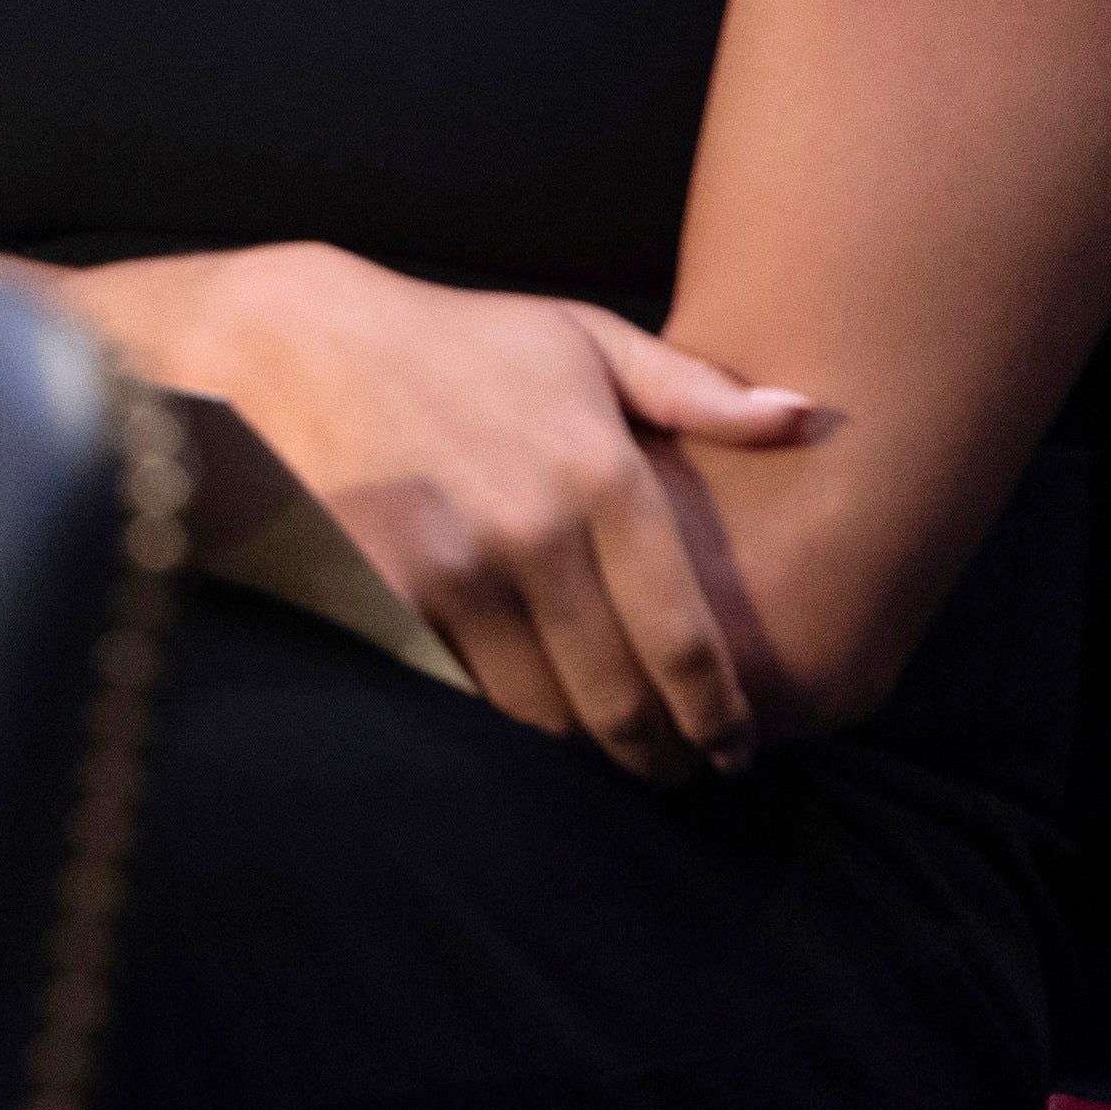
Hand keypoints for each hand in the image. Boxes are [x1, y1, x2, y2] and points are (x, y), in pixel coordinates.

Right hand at [96, 240, 824, 782]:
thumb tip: (810, 417)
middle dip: (659, 752)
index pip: (684, 641)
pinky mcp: (392, 591)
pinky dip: (504, 711)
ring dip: (583, 744)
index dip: (719, 716)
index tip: (736, 749)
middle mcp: (539, 531)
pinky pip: (468, 686)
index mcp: (603, 474)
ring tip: (606, 749)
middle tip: (676, 770)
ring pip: (544, 709)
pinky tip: (527, 709)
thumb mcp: (582, 339)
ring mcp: (459, 568)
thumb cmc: (459, 341)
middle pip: (620, 697)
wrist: (300, 341)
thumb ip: (697, 390)